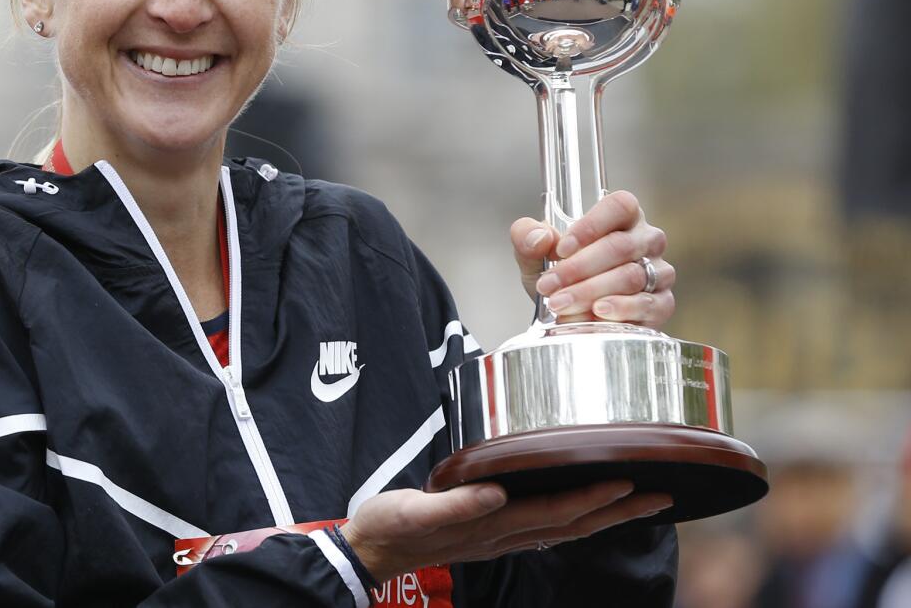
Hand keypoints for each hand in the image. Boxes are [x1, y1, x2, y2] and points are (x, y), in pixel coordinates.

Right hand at [339, 481, 670, 583]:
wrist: (371, 552)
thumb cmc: (390, 527)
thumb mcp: (413, 512)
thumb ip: (455, 504)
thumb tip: (496, 493)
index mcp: (490, 525)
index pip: (554, 512)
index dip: (592, 497)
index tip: (627, 480)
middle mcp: (505, 534)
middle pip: (574, 523)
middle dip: (619, 510)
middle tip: (662, 494)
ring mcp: (502, 537)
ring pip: (567, 529)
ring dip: (607, 516)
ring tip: (641, 502)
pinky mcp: (493, 533)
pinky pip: (548, 529)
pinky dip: (578, 519)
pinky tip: (589, 511)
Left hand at [510, 190, 674, 327]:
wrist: (570, 315)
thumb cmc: (559, 275)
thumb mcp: (533, 255)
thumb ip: (527, 238)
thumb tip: (540, 237)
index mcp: (622, 216)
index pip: (619, 206)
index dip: (591, 225)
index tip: (561, 248)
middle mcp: (647, 239)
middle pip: (620, 246)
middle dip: (579, 267)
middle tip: (549, 285)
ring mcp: (659, 271)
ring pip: (631, 276)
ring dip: (591, 291)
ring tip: (561, 303)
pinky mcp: (662, 303)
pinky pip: (647, 304)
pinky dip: (620, 309)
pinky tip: (598, 311)